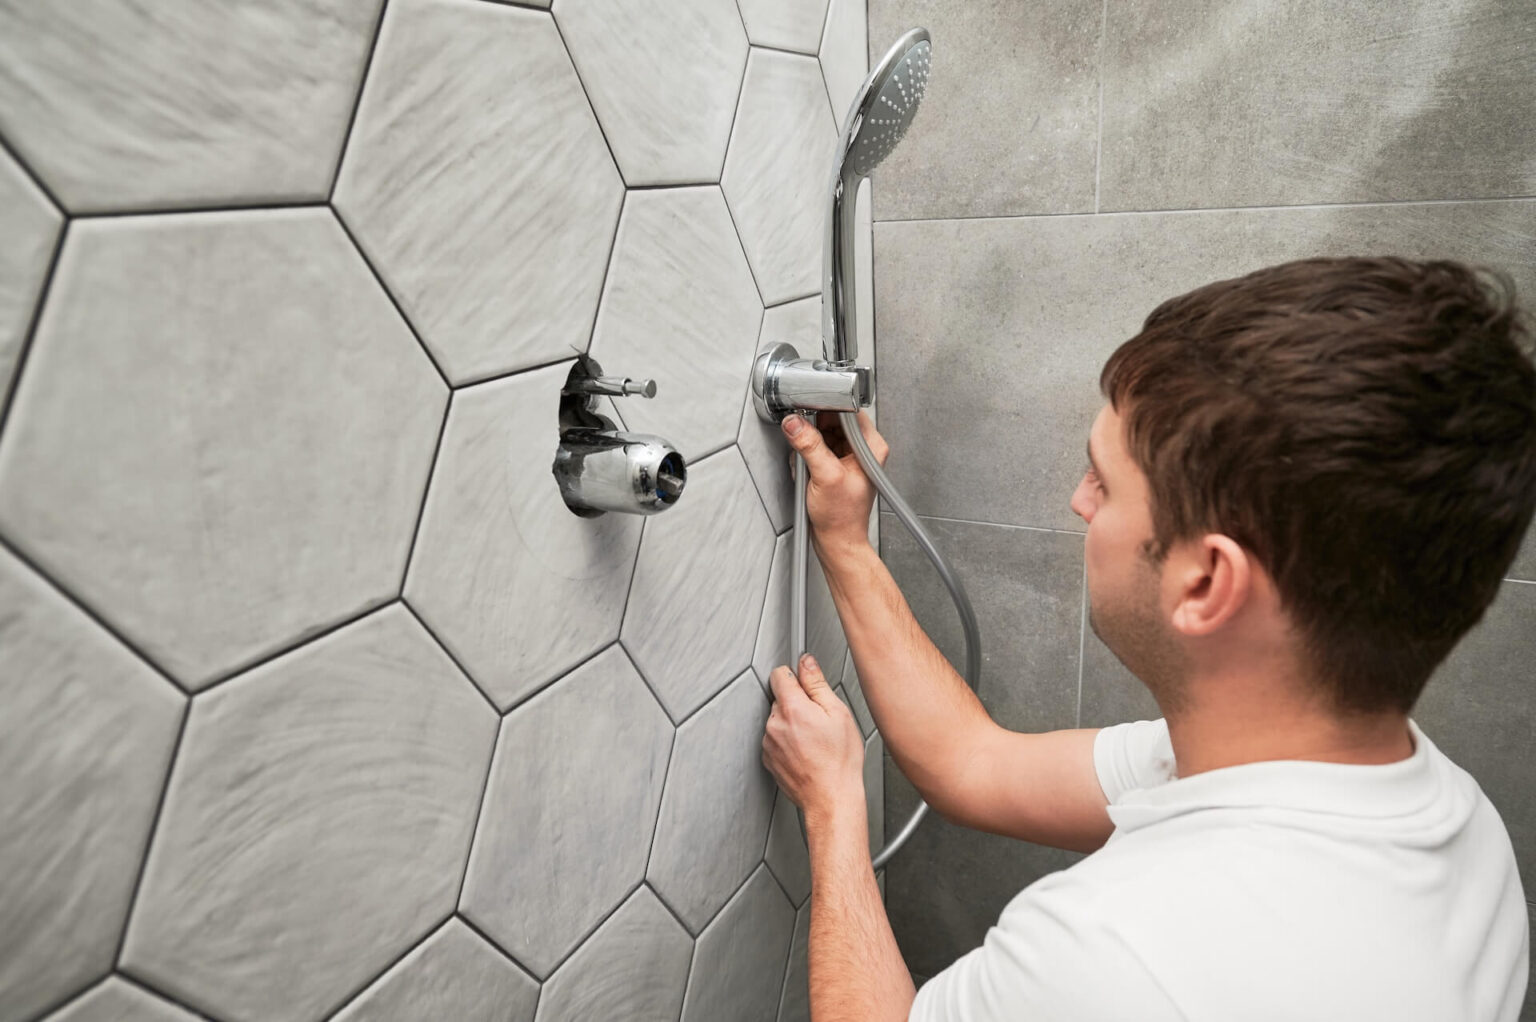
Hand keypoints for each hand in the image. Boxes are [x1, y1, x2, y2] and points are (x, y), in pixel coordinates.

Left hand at [762, 654, 865, 821]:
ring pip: (778, 720)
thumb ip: (817, 684)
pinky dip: (788, 742)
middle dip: (797, 704)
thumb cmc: (839, 762)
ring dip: (792, 724)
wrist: (831, 798)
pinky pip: (776, 740)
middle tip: (819, 720)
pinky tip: (807, 752)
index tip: (805, 683)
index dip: (795, 676)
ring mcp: (768, 743)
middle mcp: (774, 725)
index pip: (780, 675)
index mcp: (792, 709)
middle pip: (780, 699)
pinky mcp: (768, 759)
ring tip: (815, 741)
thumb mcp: (838, 714)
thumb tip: (806, 663)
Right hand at [782, 410, 889, 554]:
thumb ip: (809, 446)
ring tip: (806, 460)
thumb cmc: (842, 517)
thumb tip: (794, 423)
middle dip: (814, 426)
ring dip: (808, 441)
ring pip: (822, 431)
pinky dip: (806, 453)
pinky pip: (817, 445)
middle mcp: (862, 448)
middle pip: (833, 418)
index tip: (808, 407)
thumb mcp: (825, 476)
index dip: (827, 406)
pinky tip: (805, 468)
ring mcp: (847, 455)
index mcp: (870, 446)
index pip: (849, 411)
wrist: (837, 541)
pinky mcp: (834, 463)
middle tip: (802, 435)